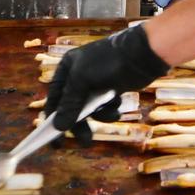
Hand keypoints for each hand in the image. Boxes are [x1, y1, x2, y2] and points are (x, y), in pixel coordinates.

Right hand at [44, 25, 168, 144]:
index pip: (55, 96)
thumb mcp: (82, 80)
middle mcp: (80, 75)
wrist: (142, 54)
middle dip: (80, 122)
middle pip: (73, 106)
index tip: (52, 137)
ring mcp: (97, 83)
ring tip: (111, 115)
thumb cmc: (108, 62)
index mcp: (68, 67)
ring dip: (99, 116)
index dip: (52, 117)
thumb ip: (69, 104)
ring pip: (90, 109)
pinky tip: (117, 106)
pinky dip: (110, 109)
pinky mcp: (112, 89)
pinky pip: (105, 107)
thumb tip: (58, 127)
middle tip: (84, 140)